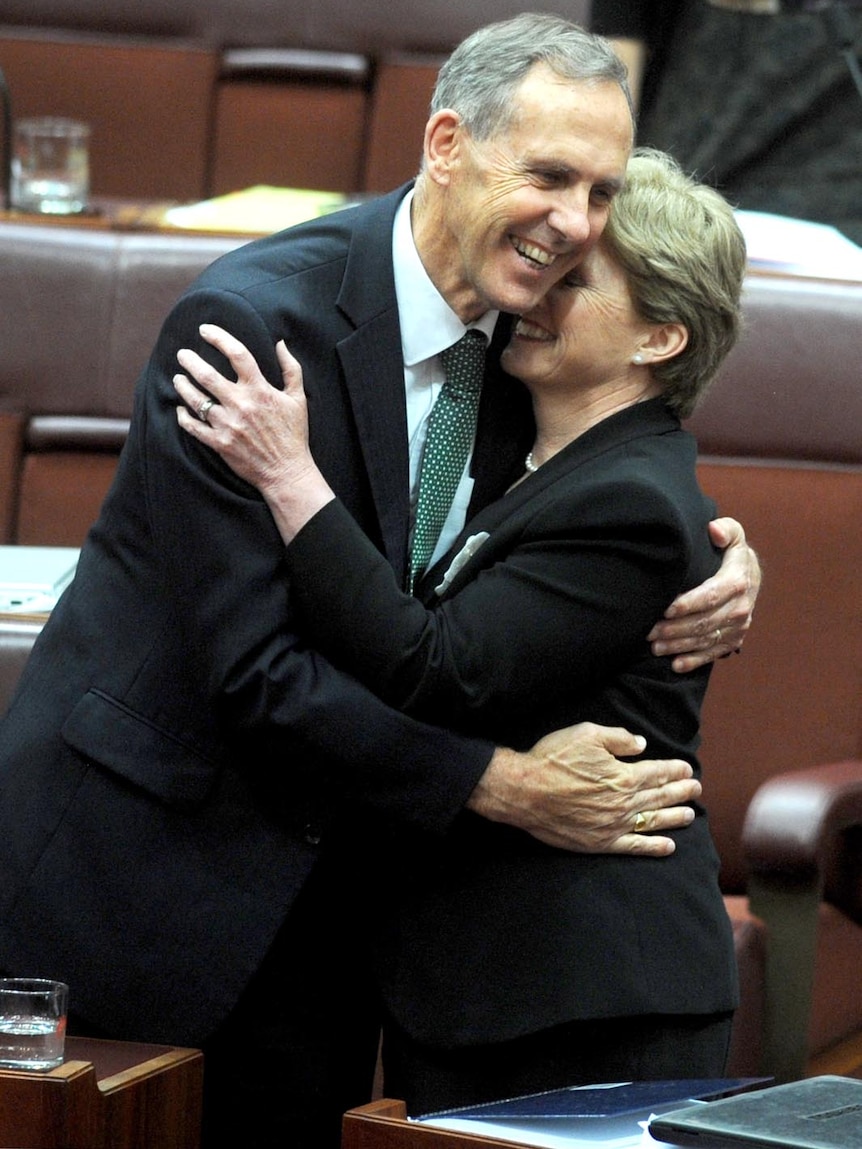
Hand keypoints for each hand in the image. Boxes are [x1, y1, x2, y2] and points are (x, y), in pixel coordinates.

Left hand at [174, 324, 333, 539]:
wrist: (287, 472)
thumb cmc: (294, 435)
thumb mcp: (298, 399)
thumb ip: (291, 369)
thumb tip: (280, 343)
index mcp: (260, 390)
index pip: (237, 354)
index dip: (219, 337)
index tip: (205, 330)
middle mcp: (241, 405)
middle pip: (207, 375)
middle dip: (190, 361)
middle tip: (182, 354)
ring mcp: (228, 425)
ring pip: (196, 400)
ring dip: (183, 386)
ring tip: (178, 378)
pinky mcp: (220, 443)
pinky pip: (193, 427)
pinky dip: (183, 417)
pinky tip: (180, 409)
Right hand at [467, 722, 700, 855]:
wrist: (524, 791)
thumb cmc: (553, 759)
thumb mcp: (586, 735)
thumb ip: (618, 738)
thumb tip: (641, 744)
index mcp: (624, 776)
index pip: (657, 772)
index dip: (675, 770)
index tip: (687, 769)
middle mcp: (625, 803)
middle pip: (660, 797)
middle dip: (681, 792)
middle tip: (696, 790)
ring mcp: (614, 825)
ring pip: (653, 822)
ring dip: (674, 817)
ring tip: (689, 814)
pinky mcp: (601, 842)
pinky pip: (635, 847)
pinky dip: (654, 847)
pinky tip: (669, 846)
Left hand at [648, 517, 760, 672]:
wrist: (751, 576)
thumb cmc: (731, 553)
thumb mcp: (733, 535)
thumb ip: (725, 530)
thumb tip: (713, 530)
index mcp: (738, 581)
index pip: (710, 596)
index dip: (687, 604)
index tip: (664, 609)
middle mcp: (741, 607)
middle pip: (704, 622)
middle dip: (674, 629)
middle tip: (648, 632)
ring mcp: (739, 626)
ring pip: (706, 640)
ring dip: (679, 646)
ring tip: (654, 647)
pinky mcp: (735, 639)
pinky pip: (714, 653)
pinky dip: (694, 661)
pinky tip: (676, 665)